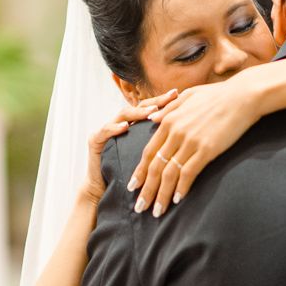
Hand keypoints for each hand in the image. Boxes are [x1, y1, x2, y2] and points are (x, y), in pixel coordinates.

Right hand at [80, 89, 178, 204]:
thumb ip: (164, 146)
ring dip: (137, 113)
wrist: (105, 190)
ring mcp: (107, 130)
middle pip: (139, 107)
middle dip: (156, 102)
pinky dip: (114, 128)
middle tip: (171, 97)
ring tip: (151, 112)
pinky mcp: (95, 141)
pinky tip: (124, 128)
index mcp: (135, 126)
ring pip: (123, 115)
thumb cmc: (132, 177)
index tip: (181, 96)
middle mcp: (121, 123)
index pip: (152, 109)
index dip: (165, 102)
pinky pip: (105, 131)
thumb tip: (190, 137)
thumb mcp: (151, 159)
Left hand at [126, 80, 260, 215]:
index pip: (149, 152)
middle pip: (155, 167)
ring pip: (169, 174)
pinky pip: (188, 173)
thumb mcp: (188, 96)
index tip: (133, 187)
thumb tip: (152, 119)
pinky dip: (181, 188)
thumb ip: (168, 108)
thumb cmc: (218, 95)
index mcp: (169, 121)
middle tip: (140, 207)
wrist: (243, 96)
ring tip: (157, 211)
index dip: (140, 172)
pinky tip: (177, 200)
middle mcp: (176, 133)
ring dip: (161, 195)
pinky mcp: (207, 150)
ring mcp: (190, 142)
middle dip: (146, 190)